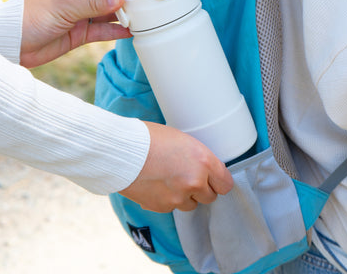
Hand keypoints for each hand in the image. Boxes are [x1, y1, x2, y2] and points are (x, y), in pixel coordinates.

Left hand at [21, 0, 135, 67]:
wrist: (12, 45)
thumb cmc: (29, 18)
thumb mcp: (63, 8)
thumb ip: (92, 4)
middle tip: (140, 0)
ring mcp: (80, 15)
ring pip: (107, 12)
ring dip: (122, 15)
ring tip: (139, 17)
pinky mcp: (81, 33)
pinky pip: (103, 30)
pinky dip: (116, 31)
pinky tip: (129, 31)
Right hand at [119, 121, 233, 212]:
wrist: (121, 151)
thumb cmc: (149, 138)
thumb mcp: (183, 140)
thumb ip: (197, 158)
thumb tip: (205, 170)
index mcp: (204, 161)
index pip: (225, 183)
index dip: (219, 181)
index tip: (214, 179)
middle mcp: (195, 182)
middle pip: (210, 197)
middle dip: (202, 189)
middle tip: (188, 177)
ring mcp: (178, 197)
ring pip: (191, 204)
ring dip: (185, 196)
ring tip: (170, 180)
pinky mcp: (162, 207)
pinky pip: (173, 207)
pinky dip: (168, 199)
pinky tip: (157, 185)